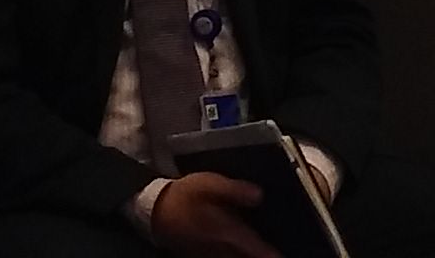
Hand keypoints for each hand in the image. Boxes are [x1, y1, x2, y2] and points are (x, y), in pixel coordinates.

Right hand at [150, 171, 277, 257]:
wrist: (156, 210)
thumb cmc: (184, 195)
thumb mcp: (209, 184)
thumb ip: (234, 190)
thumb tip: (259, 195)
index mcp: (223, 229)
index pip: (251, 245)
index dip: (266, 252)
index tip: (278, 256)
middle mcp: (218, 246)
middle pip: (244, 257)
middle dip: (261, 256)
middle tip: (278, 256)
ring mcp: (210, 253)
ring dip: (249, 256)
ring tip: (269, 255)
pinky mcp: (204, 255)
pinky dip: (236, 256)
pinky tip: (245, 252)